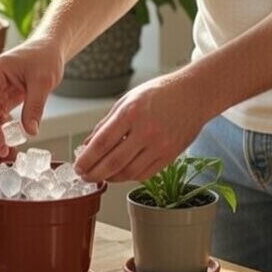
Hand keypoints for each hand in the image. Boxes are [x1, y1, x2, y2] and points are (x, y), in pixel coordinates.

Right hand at [0, 38, 63, 156]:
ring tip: (9, 149)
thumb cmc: (45, 56)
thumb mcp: (43, 81)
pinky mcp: (2, 95)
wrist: (49, 47)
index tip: (2, 143)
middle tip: (4, 152)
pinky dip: (2, 127)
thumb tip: (30, 132)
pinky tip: (12, 136)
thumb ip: (35, 106)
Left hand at [74, 72, 209, 183]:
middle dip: (94, 173)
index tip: (78, 166)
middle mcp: (146, 130)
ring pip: (128, 172)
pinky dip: (128, 176)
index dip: (86, 158)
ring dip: (111, 177)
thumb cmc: (159, 93)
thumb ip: (106, 124)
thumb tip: (87, 145)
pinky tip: (120, 173)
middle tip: (84, 176)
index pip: (102, 142)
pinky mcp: (170, 156)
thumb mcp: (127, 100)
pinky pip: (144, 174)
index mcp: (131, 112)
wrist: (194, 95)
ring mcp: (160, 145)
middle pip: (114, 162)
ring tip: (100, 175)